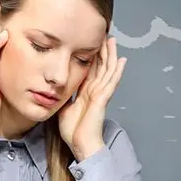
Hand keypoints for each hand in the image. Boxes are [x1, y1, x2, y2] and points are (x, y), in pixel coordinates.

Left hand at [58, 36, 126, 160]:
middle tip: (104, 35)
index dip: (92, 56)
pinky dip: (117, 71)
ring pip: (107, 70)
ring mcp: (100, 94)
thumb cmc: (73, 131)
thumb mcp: (64, 107)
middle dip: (102, 51)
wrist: (80, 145)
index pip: (91, 69)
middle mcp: (95, 91)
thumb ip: (65, 96)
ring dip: (110, 55)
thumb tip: (59, 87)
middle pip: (101, 66)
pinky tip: (122, 60)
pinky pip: (111, 82)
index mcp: (86, 92)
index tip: (92, 43)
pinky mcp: (103, 99)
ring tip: (112, 41)